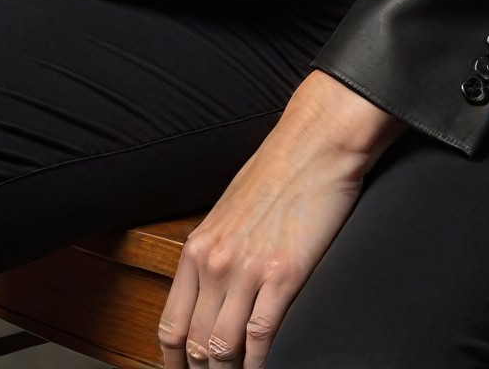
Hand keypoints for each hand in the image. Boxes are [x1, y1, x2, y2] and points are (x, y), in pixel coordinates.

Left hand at [157, 69, 405, 366]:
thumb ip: (217, 254)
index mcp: (199, 247)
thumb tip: (213, 296)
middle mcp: (216, 262)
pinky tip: (267, 368)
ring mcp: (248, 269)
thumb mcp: (230, 212)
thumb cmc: (278, 172)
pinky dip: (260, 364)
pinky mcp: (284, 274)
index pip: (172, 326)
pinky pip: (262, 338)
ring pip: (223, 348)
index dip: (175, 362)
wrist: (316, 142)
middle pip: (196, 345)